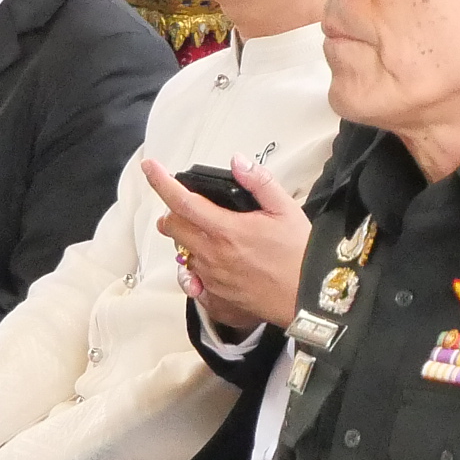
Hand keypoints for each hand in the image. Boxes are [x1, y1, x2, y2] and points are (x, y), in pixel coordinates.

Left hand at [144, 156, 310, 332]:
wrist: (310, 297)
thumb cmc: (300, 254)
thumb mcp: (286, 208)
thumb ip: (258, 182)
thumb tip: (236, 161)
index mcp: (226, 230)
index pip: (182, 201)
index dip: (161, 181)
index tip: (149, 166)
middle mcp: (213, 254)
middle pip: (173, 226)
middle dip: (172, 211)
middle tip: (186, 203)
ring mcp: (212, 277)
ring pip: (182, 251)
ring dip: (186, 236)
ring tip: (207, 230)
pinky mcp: (216, 295)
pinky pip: (193, 277)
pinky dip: (195, 263)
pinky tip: (212, 259)